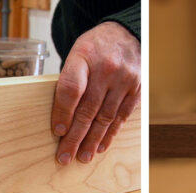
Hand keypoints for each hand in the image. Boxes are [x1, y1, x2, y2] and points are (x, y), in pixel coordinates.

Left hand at [51, 22, 140, 164]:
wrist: (125, 33)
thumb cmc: (94, 49)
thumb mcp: (76, 55)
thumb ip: (68, 82)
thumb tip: (60, 120)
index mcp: (84, 56)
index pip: (71, 89)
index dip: (63, 113)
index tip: (58, 132)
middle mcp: (106, 69)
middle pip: (88, 109)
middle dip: (75, 137)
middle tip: (65, 157)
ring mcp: (125, 79)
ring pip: (105, 117)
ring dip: (92, 141)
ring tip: (82, 157)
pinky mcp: (137, 89)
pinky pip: (122, 116)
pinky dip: (110, 134)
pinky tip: (100, 147)